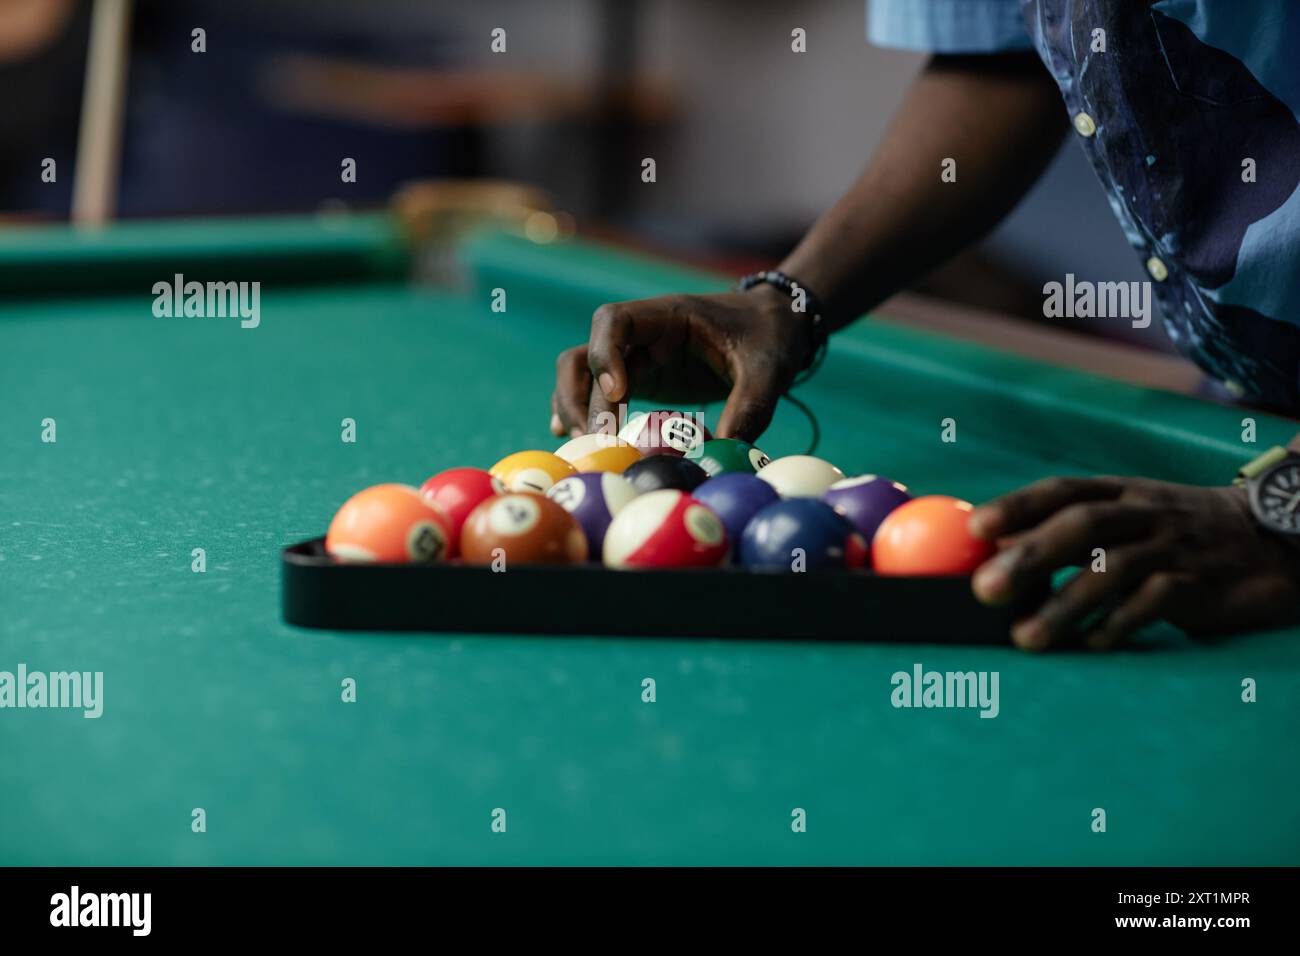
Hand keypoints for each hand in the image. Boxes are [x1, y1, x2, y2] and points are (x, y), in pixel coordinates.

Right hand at [550, 285, 810, 440]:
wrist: (774, 329)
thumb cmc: (769, 339)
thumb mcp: (768, 371)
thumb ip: (749, 408)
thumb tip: (721, 454)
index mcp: (667, 317)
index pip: (614, 322)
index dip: (605, 355)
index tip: (618, 395)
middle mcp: (641, 336)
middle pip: (582, 355)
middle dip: (578, 396)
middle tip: (594, 439)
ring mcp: (636, 359)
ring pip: (581, 376)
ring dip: (573, 409)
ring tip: (586, 447)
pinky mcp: (641, 381)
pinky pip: (597, 394)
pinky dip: (581, 413)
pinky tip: (569, 436)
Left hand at [968, 477, 1299, 650]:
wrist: (1273, 541)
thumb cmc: (1174, 535)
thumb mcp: (1127, 520)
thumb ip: (1068, 534)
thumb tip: (993, 554)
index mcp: (1120, 492)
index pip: (1062, 490)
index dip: (1018, 506)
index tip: (976, 529)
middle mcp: (1144, 512)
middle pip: (1081, 525)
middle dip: (1030, 556)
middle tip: (984, 590)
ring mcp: (1173, 546)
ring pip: (1113, 568)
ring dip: (1063, 604)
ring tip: (1025, 637)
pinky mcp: (1200, 583)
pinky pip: (1155, 602)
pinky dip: (1119, 624)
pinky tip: (1090, 645)